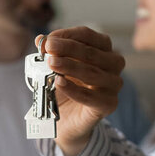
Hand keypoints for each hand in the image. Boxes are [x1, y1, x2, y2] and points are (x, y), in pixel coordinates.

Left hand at [35, 26, 124, 155]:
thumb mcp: (55, 68)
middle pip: (92, 53)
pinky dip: (74, 89)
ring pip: (93, 73)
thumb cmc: (64, 88)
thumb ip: (50, 54)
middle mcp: (113, 64)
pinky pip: (91, 97)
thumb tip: (41, 39)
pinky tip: (59, 83)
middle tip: (49, 47)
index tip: (49, 39)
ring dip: (70, 66)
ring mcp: (113, 85)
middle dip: (68, 48)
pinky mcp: (109, 104)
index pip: (88, 36)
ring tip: (51, 63)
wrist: (65, 120)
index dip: (68, 35)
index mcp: (102, 49)